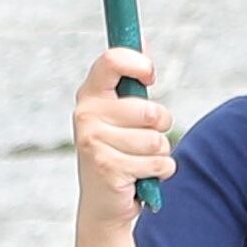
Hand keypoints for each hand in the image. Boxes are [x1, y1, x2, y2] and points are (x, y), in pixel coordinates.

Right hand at [74, 44, 171, 229]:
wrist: (102, 205)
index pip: (112, 61)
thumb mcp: (121, 114)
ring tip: (140, 161)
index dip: (139, 63)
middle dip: (160, 127)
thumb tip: (143, 41)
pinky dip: (160, 172)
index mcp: (90, 95)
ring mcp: (94, 142)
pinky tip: (140, 178)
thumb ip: (131, 81)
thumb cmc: (118, 152)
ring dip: (160, 153)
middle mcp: (86, 115)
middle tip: (143, 139)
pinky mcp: (107, 168)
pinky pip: (159, 163)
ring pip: (158, 140)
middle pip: (151, 110)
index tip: (151, 76)